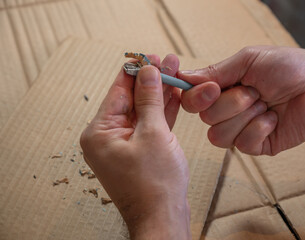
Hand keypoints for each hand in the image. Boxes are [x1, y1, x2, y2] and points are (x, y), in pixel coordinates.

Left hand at [80, 55, 189, 239]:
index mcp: (100, 133)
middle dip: (151, 80)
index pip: (118, 92)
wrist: (163, 217)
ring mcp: (124, 144)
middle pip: (131, 100)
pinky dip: (162, 112)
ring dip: (159, 94)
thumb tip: (148, 72)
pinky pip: (150, 125)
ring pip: (143, 111)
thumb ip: (150, 100)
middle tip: (167, 61)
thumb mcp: (154, 134)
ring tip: (175, 72)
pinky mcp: (140, 151)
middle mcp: (107, 137)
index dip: (135, 71)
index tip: (148, 54)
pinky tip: (175, 95)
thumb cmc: (155, 184)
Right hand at [179, 46, 304, 154]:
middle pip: (205, 118)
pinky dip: (260, 128)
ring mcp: (238, 129)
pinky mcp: (254, 145)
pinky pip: (242, 144)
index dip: (196, 98)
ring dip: (246, 116)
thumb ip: (215, 71)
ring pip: (219, 135)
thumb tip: (183, 77)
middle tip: (256, 91)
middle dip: (233, 103)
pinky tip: (273, 119)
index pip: (191, 101)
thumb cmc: (288, 68)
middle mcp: (225, 110)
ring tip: (266, 105)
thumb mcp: (249, 61)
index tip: (214, 89)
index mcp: (221, 89)